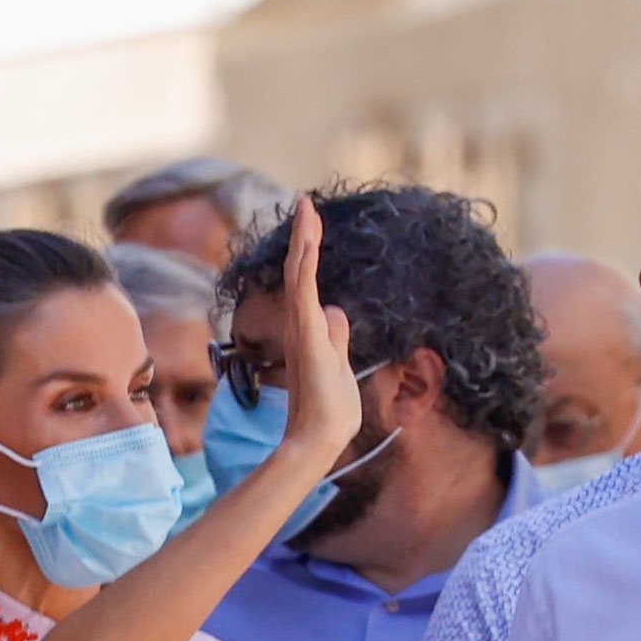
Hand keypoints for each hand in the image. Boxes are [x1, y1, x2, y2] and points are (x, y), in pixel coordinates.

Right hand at [279, 198, 359, 458]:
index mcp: (311, 329)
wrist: (320, 435)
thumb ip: (337, 336)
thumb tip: (337, 311)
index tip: (312, 224)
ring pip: (299, 273)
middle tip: (306, 204)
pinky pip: (302, 287)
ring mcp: (301, 326)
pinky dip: (303, 260)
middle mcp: (301, 323)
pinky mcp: (305, 330)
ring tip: (307, 207)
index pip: (308, 283)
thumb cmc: (330, 409)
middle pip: (300, 270)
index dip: (310, 253)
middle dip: (304, 237)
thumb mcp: (341, 363)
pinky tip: (306, 238)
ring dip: (303, 239)